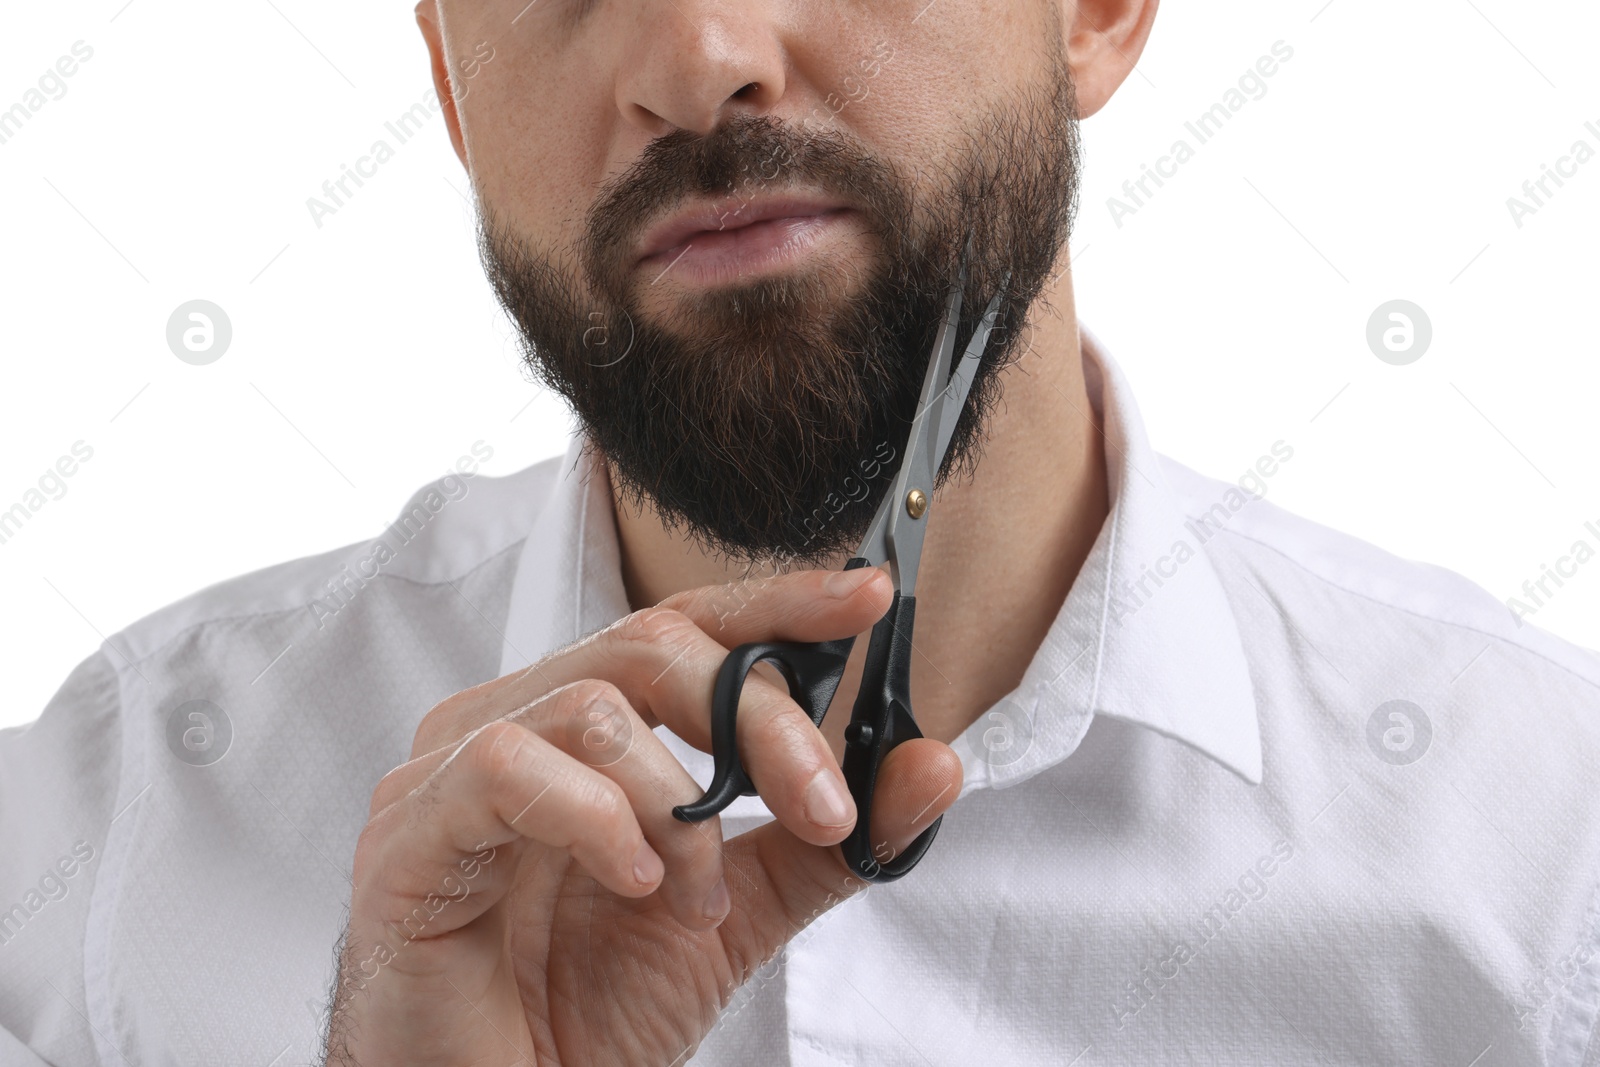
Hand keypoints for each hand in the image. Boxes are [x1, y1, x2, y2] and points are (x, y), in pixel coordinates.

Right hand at [324, 567, 961, 1066]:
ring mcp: (449, 773)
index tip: (868, 600)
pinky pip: (506, 769)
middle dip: (760, 719)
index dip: (776, 603)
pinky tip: (637, 885)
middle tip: (824, 806)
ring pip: (592, 706)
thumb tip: (934, 766)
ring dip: (679, 806)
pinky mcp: (408, 835)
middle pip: (651, 646)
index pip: (685, 628)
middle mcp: (515, 725)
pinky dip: (596, 819)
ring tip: (700, 902)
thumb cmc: (588, 1009)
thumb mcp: (739, 913)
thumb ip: (826, 842)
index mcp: (584, 730)